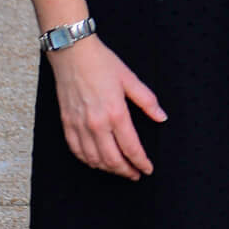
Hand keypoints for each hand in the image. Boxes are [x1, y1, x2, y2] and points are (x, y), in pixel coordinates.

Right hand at [47, 34, 166, 177]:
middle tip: (135, 175)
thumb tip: (162, 117)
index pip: (131, 148)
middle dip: (126, 171)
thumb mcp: (130, 79)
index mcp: (116, 113)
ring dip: (108, 169)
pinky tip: (97, 161)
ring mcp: (79, 126)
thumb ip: (147, 101)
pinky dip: (88, 161)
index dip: (141, 162)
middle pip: (112, 159)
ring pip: (94, 159)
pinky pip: (77, 151)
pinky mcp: (67, 124)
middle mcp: (96, 124)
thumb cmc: (101, 63)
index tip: (147, 169)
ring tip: (119, 169)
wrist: (72, 53)